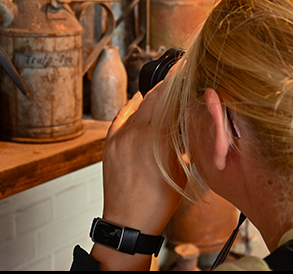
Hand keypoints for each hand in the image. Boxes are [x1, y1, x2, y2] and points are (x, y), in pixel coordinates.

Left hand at [91, 75, 186, 269]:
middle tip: (176, 75)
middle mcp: (137, 134)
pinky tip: (137, 101)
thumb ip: (179, 142)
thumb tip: (182, 124)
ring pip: (137, 108)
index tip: (182, 69)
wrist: (128, 223)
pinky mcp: (109, 144)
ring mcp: (120, 138)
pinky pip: (120, 119)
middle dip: (166, 86)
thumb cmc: (158, 202)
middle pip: (153, 100)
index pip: (169, 101)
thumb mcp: (179, 169)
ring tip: (162, 90)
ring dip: (150, 97)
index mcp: (158, 140)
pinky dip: (130, 108)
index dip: (176, 83)